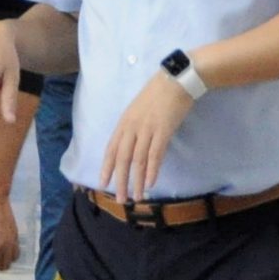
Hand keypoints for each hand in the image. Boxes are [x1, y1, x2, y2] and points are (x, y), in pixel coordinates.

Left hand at [98, 75, 193, 201]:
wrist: (175, 81)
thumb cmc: (158, 94)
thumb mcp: (138, 110)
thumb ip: (133, 127)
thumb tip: (131, 144)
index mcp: (124, 122)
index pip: (111, 149)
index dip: (107, 167)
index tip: (103, 183)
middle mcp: (132, 127)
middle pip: (122, 158)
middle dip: (120, 180)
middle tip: (120, 199)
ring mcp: (147, 129)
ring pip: (137, 160)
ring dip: (137, 181)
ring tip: (137, 197)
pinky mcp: (163, 131)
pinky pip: (155, 154)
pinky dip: (151, 170)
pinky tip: (150, 183)